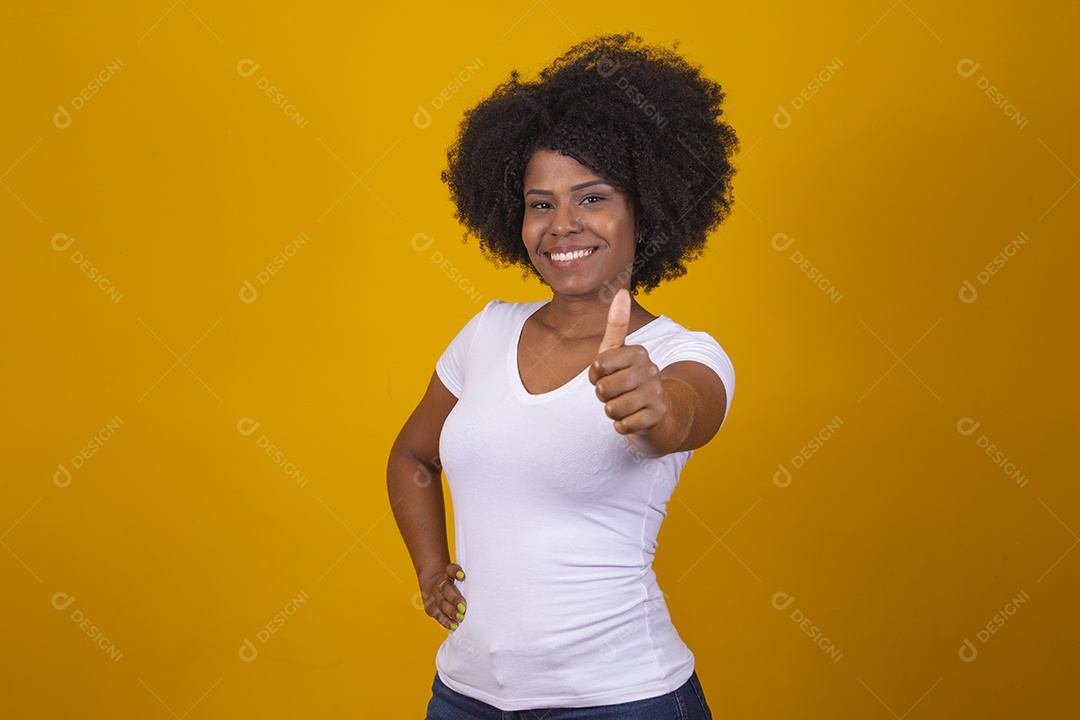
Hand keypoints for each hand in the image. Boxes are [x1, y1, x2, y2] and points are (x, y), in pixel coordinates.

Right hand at [419, 563, 467, 630]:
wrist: (433, 586)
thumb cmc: (454, 584)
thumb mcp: (458, 579)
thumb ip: (469, 582)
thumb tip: (486, 589)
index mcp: (447, 574)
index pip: (450, 569)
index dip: (456, 572)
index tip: (463, 576)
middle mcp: (440, 584)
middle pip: (446, 589)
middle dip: (455, 599)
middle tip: (464, 607)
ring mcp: (434, 596)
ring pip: (441, 603)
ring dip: (451, 611)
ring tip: (460, 618)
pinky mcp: (431, 608)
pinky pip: (438, 615)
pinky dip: (446, 621)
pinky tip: (454, 625)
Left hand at [588, 288, 666, 436]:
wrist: (658, 413)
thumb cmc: (628, 380)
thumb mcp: (618, 353)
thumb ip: (617, 325)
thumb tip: (623, 291)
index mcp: (638, 352)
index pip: (597, 366)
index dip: (595, 376)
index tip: (607, 376)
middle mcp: (651, 369)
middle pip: (603, 389)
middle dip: (603, 396)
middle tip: (616, 394)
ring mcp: (656, 392)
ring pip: (612, 408)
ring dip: (612, 412)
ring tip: (623, 406)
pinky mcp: (658, 415)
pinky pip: (623, 425)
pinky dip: (621, 426)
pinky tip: (631, 419)